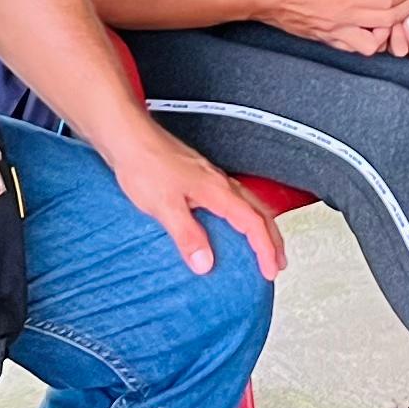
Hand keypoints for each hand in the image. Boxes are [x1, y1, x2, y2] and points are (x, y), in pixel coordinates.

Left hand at [108, 125, 291, 280]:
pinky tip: (231, 223)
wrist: (129, 137)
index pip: (253, 223)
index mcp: (217, 190)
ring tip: (264, 246)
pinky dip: (243, 216)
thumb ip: (187, 235)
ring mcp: (210, 178)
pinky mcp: (198, 177)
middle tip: (279, 262)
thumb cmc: (145, 164)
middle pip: (260, 212)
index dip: (265, 249)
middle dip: (273, 239)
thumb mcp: (165, 206)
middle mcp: (219, 182)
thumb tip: (205, 263)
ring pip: (249, 204)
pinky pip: (233, 199)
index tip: (270, 270)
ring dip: (261, 227)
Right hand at [258, 0, 408, 55]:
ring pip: (373, 44)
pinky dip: (366, 41)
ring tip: (390, 19)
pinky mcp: (326, 39)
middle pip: (389, 21)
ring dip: (387, 33)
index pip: (390, 0)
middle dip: (407, 11)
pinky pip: (353, 48)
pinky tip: (367, 28)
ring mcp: (336, 31)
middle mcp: (346, 18)